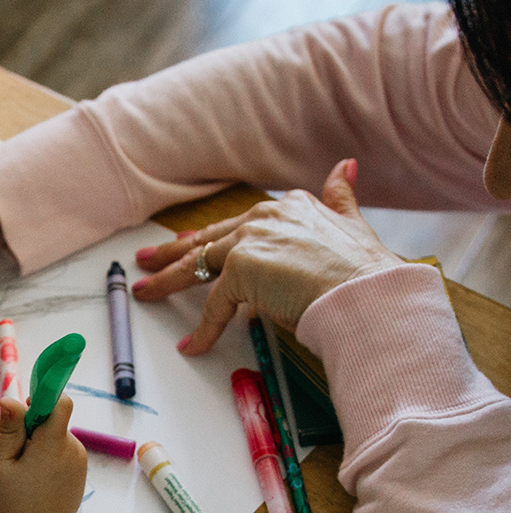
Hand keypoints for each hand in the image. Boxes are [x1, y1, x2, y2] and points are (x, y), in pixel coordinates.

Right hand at [0, 396, 86, 512]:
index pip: (61, 403)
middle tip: (17, 450)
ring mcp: (80, 459)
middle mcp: (72, 448)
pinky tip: (38, 475)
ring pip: (58, 433)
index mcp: (53, 445)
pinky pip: (64, 448)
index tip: (27, 406)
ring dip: (42, 441)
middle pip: (55, 418)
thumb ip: (9, 429)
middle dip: (36, 425)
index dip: (44, 397)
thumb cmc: (14, 500)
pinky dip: (50, 453)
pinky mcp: (81, 468)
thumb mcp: (1, 463)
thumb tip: (10, 398)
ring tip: (27, 468)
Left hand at [132, 159, 402, 354]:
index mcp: (288, 207)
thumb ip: (342, 198)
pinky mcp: (241, 270)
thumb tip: (346, 167)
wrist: (369, 293)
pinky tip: (192, 345)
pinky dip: (203, 330)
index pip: (235, 224)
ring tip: (144, 293)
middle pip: (206, 240)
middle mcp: (265, 217)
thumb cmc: (366, 272)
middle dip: (171, 252)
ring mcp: (250, 241)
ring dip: (166, 281)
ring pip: (197, 265)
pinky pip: (214, 306)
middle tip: (145, 260)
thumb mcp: (355, 225)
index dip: (209, 237)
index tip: (187, 243)